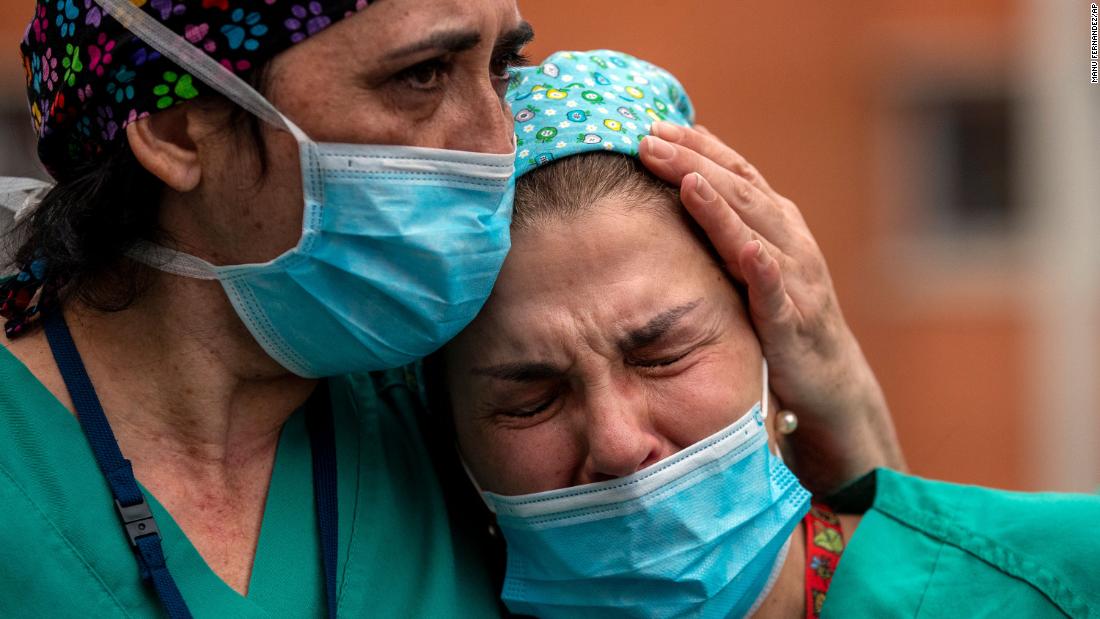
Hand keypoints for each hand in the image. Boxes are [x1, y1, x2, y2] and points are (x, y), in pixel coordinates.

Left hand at [639, 122, 904, 493]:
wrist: (828, 383)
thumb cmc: (780, 317)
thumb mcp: (750, 263)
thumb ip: (724, 224)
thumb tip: (682, 179)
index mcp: (775, 224)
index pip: (734, 172)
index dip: (697, 146)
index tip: (653, 124)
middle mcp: (789, 241)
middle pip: (739, 191)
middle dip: (694, 162)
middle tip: (648, 140)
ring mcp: (795, 280)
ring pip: (756, 232)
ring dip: (722, 204)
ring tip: (687, 179)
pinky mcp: (793, 324)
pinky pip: (777, 294)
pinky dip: (764, 269)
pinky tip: (748, 251)